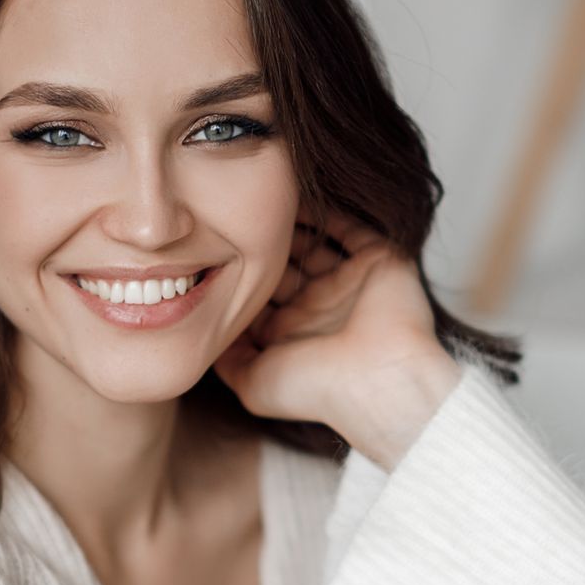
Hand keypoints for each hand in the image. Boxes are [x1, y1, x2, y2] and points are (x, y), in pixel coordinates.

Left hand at [211, 208, 458, 461]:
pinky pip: (348, 228)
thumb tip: (205, 337)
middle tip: (230, 214)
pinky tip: (300, 196)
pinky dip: (327, 212)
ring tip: (260, 198)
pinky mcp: (375, 261)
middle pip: (282, 263)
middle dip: (258, 243)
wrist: (379, 380)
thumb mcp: (253, 384)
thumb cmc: (316, 388)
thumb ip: (227, 360)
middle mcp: (317, 305)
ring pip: (312, 243)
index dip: (234, 272)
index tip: (206, 248)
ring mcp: (347, 282)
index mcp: (291, 331)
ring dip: (289, 223)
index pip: (257, 292)